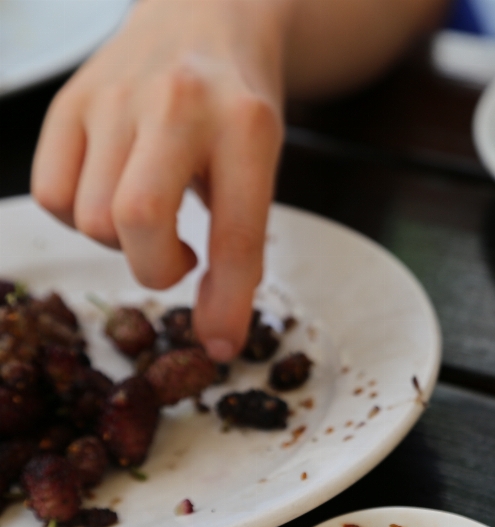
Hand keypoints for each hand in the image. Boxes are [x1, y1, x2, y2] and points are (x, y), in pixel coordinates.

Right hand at [31, 0, 290, 360]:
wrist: (206, 14)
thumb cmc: (238, 105)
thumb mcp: (262, 160)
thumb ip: (241, 237)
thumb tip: (214, 330)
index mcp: (246, 125)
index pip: (237, 232)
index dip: (228, 302)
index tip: (222, 344)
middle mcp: (177, 104)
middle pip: (136, 222)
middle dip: (157, 268)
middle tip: (179, 260)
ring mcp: (113, 97)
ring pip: (91, 216)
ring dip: (122, 243)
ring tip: (150, 214)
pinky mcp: (67, 99)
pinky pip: (50, 193)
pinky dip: (78, 216)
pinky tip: (112, 193)